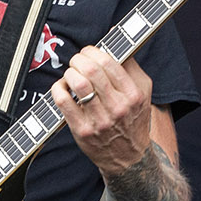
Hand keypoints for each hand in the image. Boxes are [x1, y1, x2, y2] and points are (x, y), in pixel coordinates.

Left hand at [51, 47, 154, 176]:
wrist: (128, 157)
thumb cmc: (133, 119)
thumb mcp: (143, 93)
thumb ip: (131, 68)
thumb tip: (115, 42)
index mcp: (133, 94)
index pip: (109, 63)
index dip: (93, 52)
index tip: (88, 51)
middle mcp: (118, 107)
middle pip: (91, 71)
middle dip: (78, 60)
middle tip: (76, 61)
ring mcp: (99, 120)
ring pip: (77, 84)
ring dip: (69, 73)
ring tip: (70, 74)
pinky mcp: (82, 130)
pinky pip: (63, 102)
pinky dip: (58, 89)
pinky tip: (62, 88)